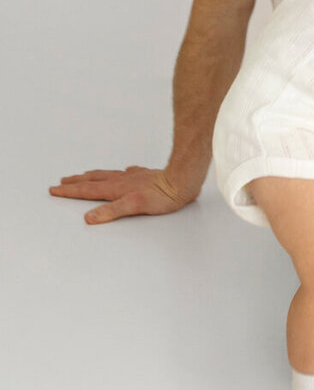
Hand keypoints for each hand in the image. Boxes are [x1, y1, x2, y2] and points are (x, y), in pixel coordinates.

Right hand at [48, 164, 201, 223]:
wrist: (183, 180)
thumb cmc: (163, 195)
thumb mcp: (134, 206)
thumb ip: (111, 211)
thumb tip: (89, 217)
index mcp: (117, 188)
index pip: (88, 190)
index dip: (70, 191)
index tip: (55, 189)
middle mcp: (122, 180)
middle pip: (94, 180)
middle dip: (76, 181)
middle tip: (62, 180)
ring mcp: (133, 177)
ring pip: (108, 175)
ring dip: (93, 176)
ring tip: (84, 174)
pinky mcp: (145, 177)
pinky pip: (127, 173)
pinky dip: (119, 173)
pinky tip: (123, 172)